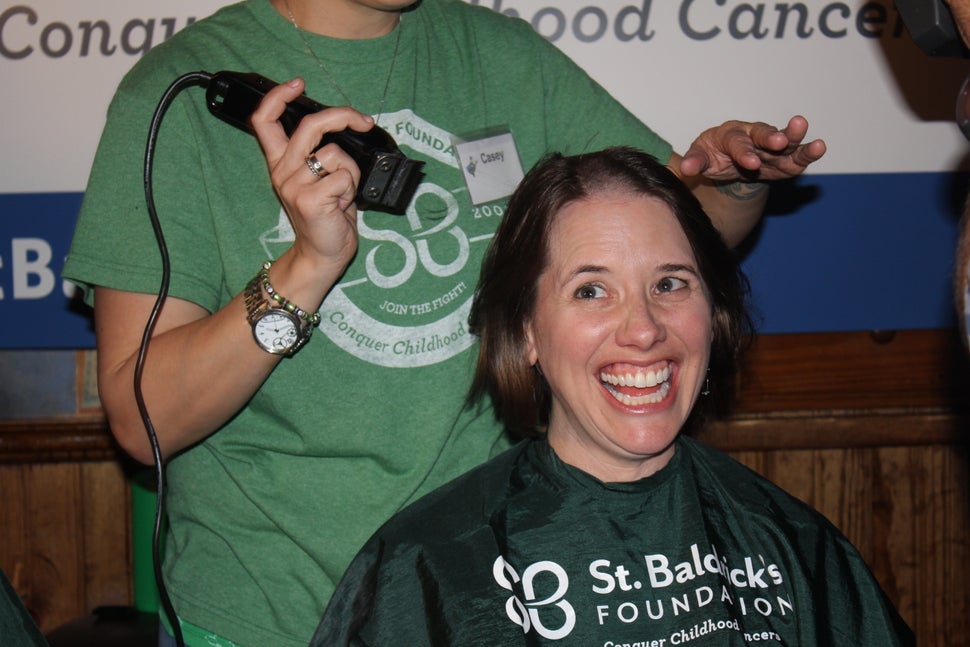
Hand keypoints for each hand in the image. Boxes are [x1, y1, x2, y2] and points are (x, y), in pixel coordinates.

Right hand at [250, 77, 375, 271]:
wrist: (322, 255)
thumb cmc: (326, 217)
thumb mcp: (318, 180)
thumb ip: (321, 155)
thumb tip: (344, 127)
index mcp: (281, 163)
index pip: (264, 121)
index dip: (278, 96)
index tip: (297, 84)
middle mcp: (282, 171)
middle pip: (309, 125)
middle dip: (342, 116)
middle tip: (362, 121)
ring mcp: (294, 185)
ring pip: (336, 154)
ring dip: (351, 171)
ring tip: (343, 193)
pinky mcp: (310, 200)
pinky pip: (344, 177)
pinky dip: (351, 189)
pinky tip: (342, 204)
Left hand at [678, 115, 825, 182]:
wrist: (726, 160)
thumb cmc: (713, 155)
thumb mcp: (701, 158)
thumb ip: (695, 162)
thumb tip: (685, 169)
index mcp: (730, 134)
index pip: (736, 143)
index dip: (743, 152)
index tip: (750, 163)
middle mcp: (753, 136)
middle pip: (763, 135)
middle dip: (771, 139)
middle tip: (780, 142)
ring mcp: (770, 147)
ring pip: (786, 142)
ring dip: (797, 141)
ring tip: (815, 143)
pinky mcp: (783, 159)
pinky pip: (796, 157)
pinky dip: (807, 154)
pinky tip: (820, 148)